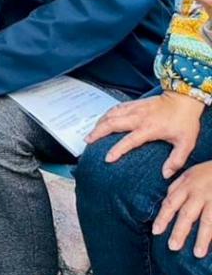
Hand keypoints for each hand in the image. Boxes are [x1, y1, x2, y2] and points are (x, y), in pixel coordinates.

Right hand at [86, 91, 204, 177]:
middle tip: (88, 141)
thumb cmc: (184, 121)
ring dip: (99, 123)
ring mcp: (134, 109)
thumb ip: (176, 160)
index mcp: (149, 128)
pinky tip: (102, 120)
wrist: (183, 100)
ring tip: (92, 132)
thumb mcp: (186, 143)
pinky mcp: (134, 104)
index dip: (117, 150)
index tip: (107, 158)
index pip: (129, 140)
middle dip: (97, 132)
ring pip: (111, 114)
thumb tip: (166, 174)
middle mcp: (138, 117)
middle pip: (112, 124)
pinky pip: (115, 108)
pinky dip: (106, 114)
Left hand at [153, 162, 211, 256]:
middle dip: (179, 231)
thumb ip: (177, 187)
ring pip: (207, 220)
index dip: (163, 218)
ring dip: (202, 238)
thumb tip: (165, 200)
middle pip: (187, 214)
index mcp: (187, 185)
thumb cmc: (209, 171)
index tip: (155, 232)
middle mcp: (199, 192)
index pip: (171, 203)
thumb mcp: (190, 173)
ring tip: (197, 254)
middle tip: (172, 247)